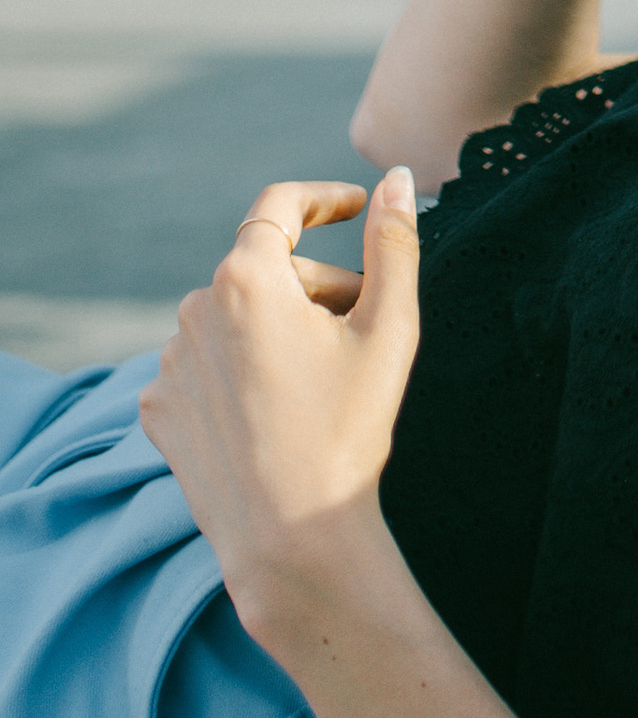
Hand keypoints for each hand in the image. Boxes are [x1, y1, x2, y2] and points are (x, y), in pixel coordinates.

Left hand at [139, 173, 421, 646]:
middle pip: (265, 269)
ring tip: (322, 378)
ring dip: (278, 326)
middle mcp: (193, 311)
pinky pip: (205, 362)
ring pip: (234, 316)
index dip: (324, 198)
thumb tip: (399, 178)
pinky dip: (242, 368)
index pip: (280, 205)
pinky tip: (276, 409)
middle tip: (364, 328)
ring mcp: (169, 364)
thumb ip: (396, 242)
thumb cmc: (348, 430)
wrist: (292, 539)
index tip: (357, 207)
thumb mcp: (390, 328)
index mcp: (246, 279)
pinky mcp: (158, 409)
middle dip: (317, 284)